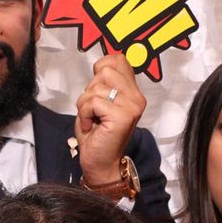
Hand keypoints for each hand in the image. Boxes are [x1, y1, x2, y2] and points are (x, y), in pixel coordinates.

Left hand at [75, 53, 145, 184]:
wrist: (100, 162)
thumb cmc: (97, 134)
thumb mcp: (100, 101)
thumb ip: (104, 82)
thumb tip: (101, 64)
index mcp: (133, 91)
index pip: (118, 59)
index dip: (100, 70)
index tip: (97, 91)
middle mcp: (136, 97)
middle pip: (105, 69)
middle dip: (91, 89)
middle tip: (94, 109)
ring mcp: (131, 106)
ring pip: (96, 87)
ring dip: (85, 104)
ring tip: (92, 119)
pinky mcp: (122, 116)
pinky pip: (93, 102)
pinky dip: (85, 114)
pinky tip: (92, 126)